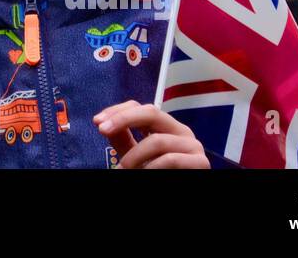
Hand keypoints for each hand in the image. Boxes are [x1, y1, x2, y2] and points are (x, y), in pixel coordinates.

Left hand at [93, 100, 209, 168]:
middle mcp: (181, 131)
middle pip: (151, 112)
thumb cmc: (156, 173)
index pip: (140, 107)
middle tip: (103, 130)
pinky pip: (170, 159)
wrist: (180, 192)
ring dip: (134, 156)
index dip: (117, 111)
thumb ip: (123, 138)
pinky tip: (143, 173)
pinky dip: (151, 168)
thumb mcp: (135, 155)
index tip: (97, 122)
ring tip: (122, 169)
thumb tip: (102, 122)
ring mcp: (193, 145)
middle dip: (123, 118)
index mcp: (166, 126)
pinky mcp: (200, 163)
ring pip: (157, 140)